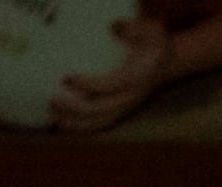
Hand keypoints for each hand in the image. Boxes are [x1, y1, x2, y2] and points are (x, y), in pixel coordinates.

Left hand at [47, 18, 174, 129]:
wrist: (169, 63)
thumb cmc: (153, 43)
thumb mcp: (150, 30)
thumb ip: (133, 28)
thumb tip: (113, 26)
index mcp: (138, 77)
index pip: (111, 85)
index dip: (89, 85)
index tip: (66, 77)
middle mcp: (132, 96)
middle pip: (102, 109)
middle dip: (75, 108)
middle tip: (53, 100)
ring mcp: (127, 106)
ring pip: (100, 121)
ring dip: (76, 122)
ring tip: (54, 117)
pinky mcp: (121, 110)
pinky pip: (101, 123)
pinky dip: (82, 126)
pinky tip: (64, 121)